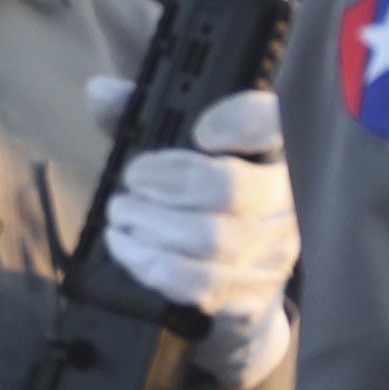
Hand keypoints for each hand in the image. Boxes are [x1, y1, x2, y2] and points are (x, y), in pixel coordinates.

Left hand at [89, 79, 294, 389]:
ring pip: (211, 238)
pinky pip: (200, 283)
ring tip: (120, 214)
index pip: (277, 122)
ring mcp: (276, 253)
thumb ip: (138, 117)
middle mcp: (286, 201)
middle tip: (129, 184)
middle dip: (163, 184)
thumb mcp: (172, 152)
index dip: (242, 122)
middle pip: (229, 187)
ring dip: (149, 226)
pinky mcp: (254, 296)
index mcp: (272, 152)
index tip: (200, 132)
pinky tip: (127, 248)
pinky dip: (151, 264)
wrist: (232, 283)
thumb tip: (101, 93)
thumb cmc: (198, 202)